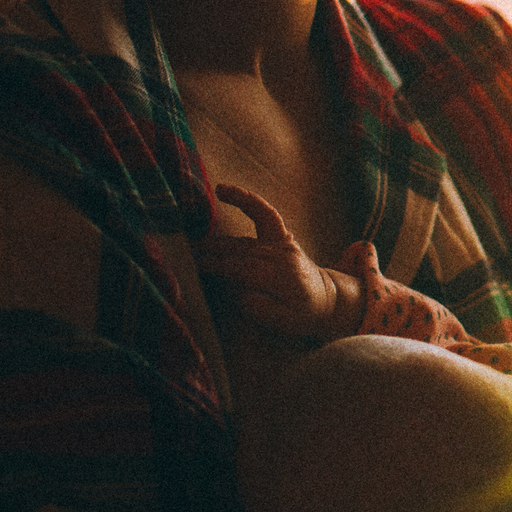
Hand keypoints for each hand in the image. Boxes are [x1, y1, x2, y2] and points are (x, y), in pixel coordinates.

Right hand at [196, 182, 361, 338]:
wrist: (327, 300)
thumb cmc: (302, 315)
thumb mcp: (283, 321)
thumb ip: (259, 307)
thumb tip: (237, 289)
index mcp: (283, 278)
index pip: (242, 269)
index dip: (217, 267)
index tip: (194, 268)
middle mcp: (283, 256)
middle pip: (239, 252)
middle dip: (210, 254)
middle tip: (184, 257)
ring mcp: (282, 244)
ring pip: (243, 240)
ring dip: (215, 241)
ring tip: (191, 243)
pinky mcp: (280, 236)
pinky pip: (263, 213)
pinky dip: (244, 199)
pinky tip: (223, 190)